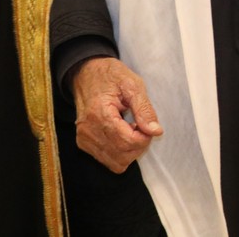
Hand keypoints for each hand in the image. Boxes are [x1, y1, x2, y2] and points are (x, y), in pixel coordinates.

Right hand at [71, 57, 163, 172]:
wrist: (86, 74)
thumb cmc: (110, 76)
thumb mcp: (133, 84)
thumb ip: (144, 109)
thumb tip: (155, 131)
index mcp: (99, 115)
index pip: (127, 142)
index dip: (145, 138)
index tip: (150, 126)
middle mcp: (88, 131)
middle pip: (122, 156)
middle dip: (139, 145)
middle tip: (142, 127)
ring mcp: (84, 139)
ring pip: (115, 163)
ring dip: (130, 151)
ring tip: (132, 130)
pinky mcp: (83, 143)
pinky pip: (106, 159)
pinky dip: (120, 152)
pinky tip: (123, 134)